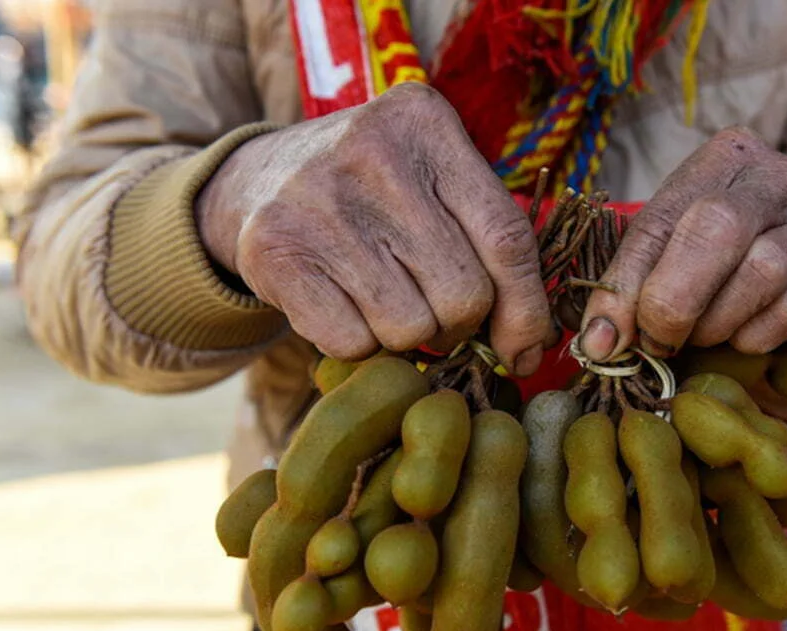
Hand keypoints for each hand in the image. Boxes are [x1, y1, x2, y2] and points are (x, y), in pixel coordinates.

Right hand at [197, 83, 549, 374]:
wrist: (257, 180)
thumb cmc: (374, 193)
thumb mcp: (433, 184)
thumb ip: (489, 245)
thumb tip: (529, 350)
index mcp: (427, 125)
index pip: (507, 238)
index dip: (526, 310)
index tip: (523, 351)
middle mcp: (373, 153)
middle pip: (463, 294)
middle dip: (457, 324)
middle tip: (435, 311)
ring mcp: (318, 201)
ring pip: (409, 328)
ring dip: (406, 337)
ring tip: (385, 301)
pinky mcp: (274, 249)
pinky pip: (350, 342)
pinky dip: (356, 344)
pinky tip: (344, 306)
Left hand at [579, 127, 786, 360]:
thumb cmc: (713, 255)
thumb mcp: (664, 251)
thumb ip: (628, 287)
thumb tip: (599, 346)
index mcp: (724, 158)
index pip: (660, 219)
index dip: (626, 286)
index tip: (605, 340)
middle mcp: (779, 178)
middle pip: (718, 228)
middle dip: (675, 301)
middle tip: (657, 340)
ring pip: (761, 273)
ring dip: (716, 322)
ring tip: (703, 333)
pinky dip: (754, 336)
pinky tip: (743, 333)